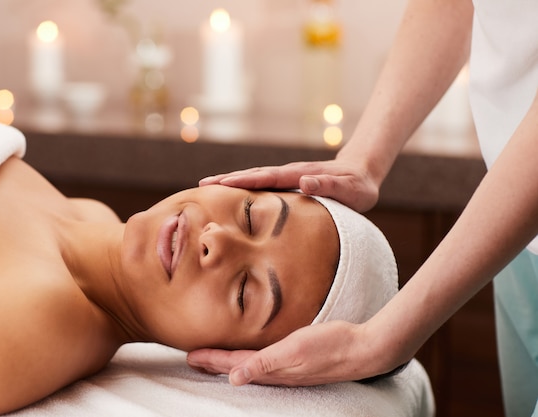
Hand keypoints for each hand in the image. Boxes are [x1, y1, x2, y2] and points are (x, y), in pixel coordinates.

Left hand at [187, 321, 394, 386]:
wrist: (363, 349)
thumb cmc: (331, 345)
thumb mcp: (295, 349)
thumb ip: (264, 363)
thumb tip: (234, 378)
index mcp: (272, 368)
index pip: (233, 364)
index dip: (211, 360)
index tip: (190, 355)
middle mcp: (277, 371)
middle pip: (238, 367)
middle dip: (214, 363)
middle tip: (193, 357)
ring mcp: (288, 369)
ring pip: (250, 366)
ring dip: (229, 362)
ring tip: (214, 359)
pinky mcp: (297, 362)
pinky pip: (266, 363)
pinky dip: (251, 360)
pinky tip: (252, 357)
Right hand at [199, 160, 379, 212]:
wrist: (362, 173)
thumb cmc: (357, 187)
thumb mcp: (349, 189)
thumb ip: (329, 184)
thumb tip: (305, 182)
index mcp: (299, 175)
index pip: (266, 177)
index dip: (243, 180)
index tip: (220, 184)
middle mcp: (290, 173)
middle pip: (253, 174)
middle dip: (228, 179)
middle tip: (201, 185)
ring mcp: (288, 177)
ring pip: (255, 178)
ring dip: (232, 181)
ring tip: (209, 186)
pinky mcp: (289, 183)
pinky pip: (262, 184)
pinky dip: (245, 186)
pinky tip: (233, 193)